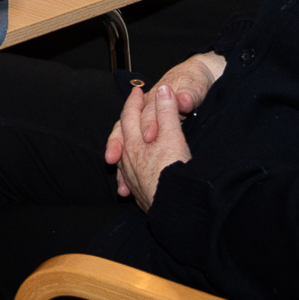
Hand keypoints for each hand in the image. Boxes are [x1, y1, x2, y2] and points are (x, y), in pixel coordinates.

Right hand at [104, 54, 222, 197]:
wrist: (195, 76)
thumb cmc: (191, 83)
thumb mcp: (192, 88)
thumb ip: (187, 95)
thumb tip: (185, 98)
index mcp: (154, 102)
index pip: (146, 114)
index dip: (148, 124)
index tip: (150, 136)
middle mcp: (145, 116)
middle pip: (124, 129)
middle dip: (117, 145)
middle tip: (112, 158)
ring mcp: (143, 129)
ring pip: (124, 146)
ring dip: (119, 166)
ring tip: (121, 185)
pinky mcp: (145, 139)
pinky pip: (128, 158)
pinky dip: (125, 175)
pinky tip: (126, 190)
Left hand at [105, 84, 190, 209]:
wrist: (176, 209)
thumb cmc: (173, 170)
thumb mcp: (173, 135)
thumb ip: (167, 111)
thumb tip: (163, 89)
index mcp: (134, 142)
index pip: (129, 115)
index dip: (134, 101)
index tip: (136, 90)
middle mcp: (128, 160)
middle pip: (122, 134)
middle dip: (126, 119)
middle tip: (130, 109)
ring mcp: (132, 178)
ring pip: (125, 156)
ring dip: (126, 143)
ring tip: (129, 138)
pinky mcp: (141, 195)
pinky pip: (131, 176)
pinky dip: (131, 167)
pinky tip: (135, 172)